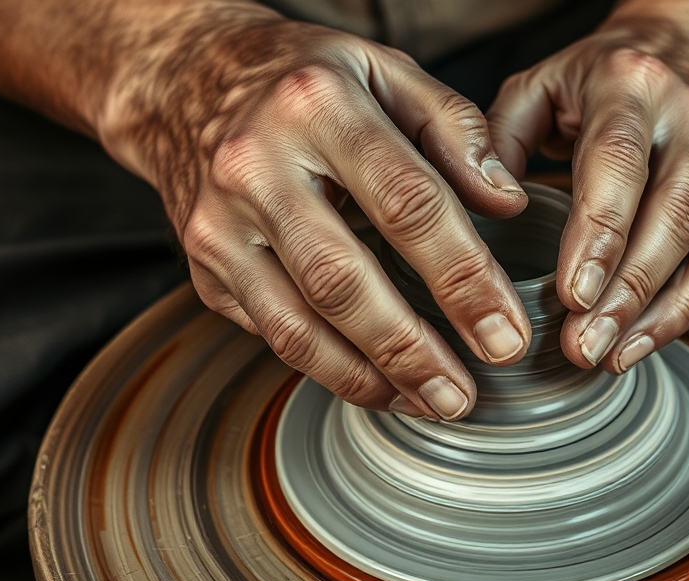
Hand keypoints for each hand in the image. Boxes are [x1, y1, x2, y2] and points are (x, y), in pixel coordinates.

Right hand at [98, 3, 531, 419]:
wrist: (181, 83)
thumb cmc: (300, 80)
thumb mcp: (385, 68)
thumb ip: (455, 129)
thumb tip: (507, 201)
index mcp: (317, 106)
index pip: (407, 204)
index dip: (463, 277)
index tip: (505, 330)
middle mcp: (256, 166)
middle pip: (343, 280)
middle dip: (413, 348)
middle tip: (467, 394)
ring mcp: (219, 225)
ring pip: (297, 324)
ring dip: (370, 378)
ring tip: (431, 402)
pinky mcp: (203, 268)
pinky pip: (272, 333)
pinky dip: (330, 369)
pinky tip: (381, 384)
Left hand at [486, 2, 688, 372]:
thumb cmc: (600, 80)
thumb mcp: (538, 85)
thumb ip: (500, 139)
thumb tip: (490, 203)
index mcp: (631, 84)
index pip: (618, 163)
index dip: (598, 234)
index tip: (571, 295)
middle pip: (668, 215)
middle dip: (625, 291)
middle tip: (582, 346)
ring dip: (656, 312)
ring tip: (609, 355)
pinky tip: (645, 341)